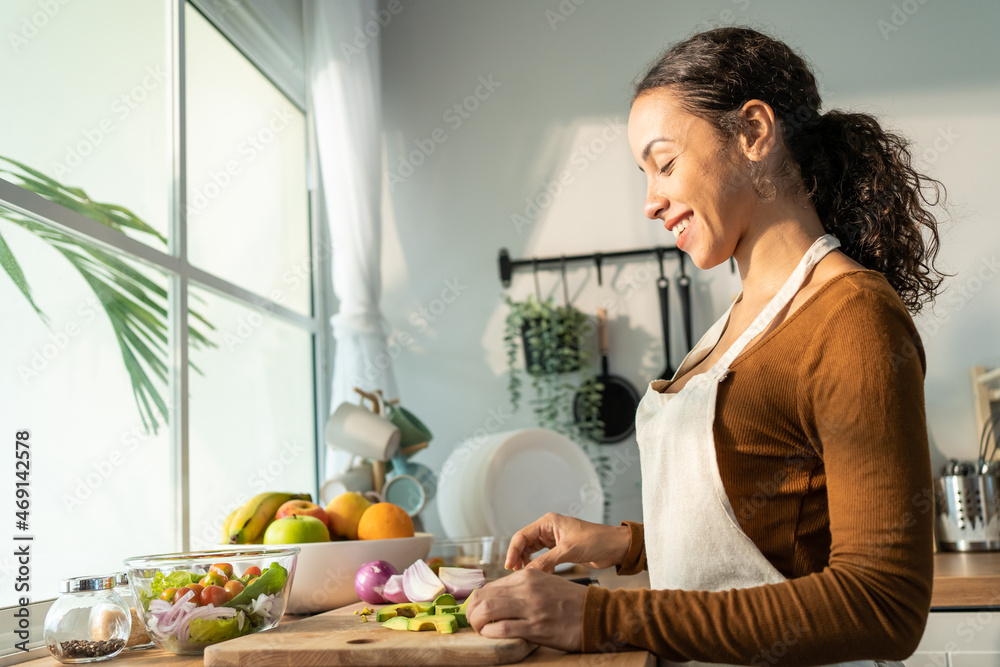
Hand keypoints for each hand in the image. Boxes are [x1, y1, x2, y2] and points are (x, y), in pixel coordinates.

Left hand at [466, 568, 587, 651]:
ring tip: (480, 630)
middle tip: (473, 623)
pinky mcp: (536, 627)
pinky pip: (502, 629)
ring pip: (487, 611)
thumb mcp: (544, 584)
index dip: (477, 602)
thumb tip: (495, 599)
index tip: (477, 613)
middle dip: (471, 613)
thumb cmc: (570, 602)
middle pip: (482, 597)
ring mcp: (531, 607)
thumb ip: (521, 588)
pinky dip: (490, 634)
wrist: (597, 614)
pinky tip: (491, 636)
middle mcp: (526, 588)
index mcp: (527, 575)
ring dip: (477, 623)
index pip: (488, 587)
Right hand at [505, 512, 630, 572]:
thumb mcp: (568, 551)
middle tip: (517, 573)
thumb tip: (527, 572)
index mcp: (548, 522)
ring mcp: (554, 540)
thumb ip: (546, 561)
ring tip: (528, 575)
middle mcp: (548, 529)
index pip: (522, 536)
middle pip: (525, 543)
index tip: (509, 566)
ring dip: (529, 563)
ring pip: (533, 552)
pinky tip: (543, 575)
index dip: (513, 551)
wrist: (615, 547)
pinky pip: (543, 558)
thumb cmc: (596, 541)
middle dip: (519, 557)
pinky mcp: (560, 550)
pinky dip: (540, 566)